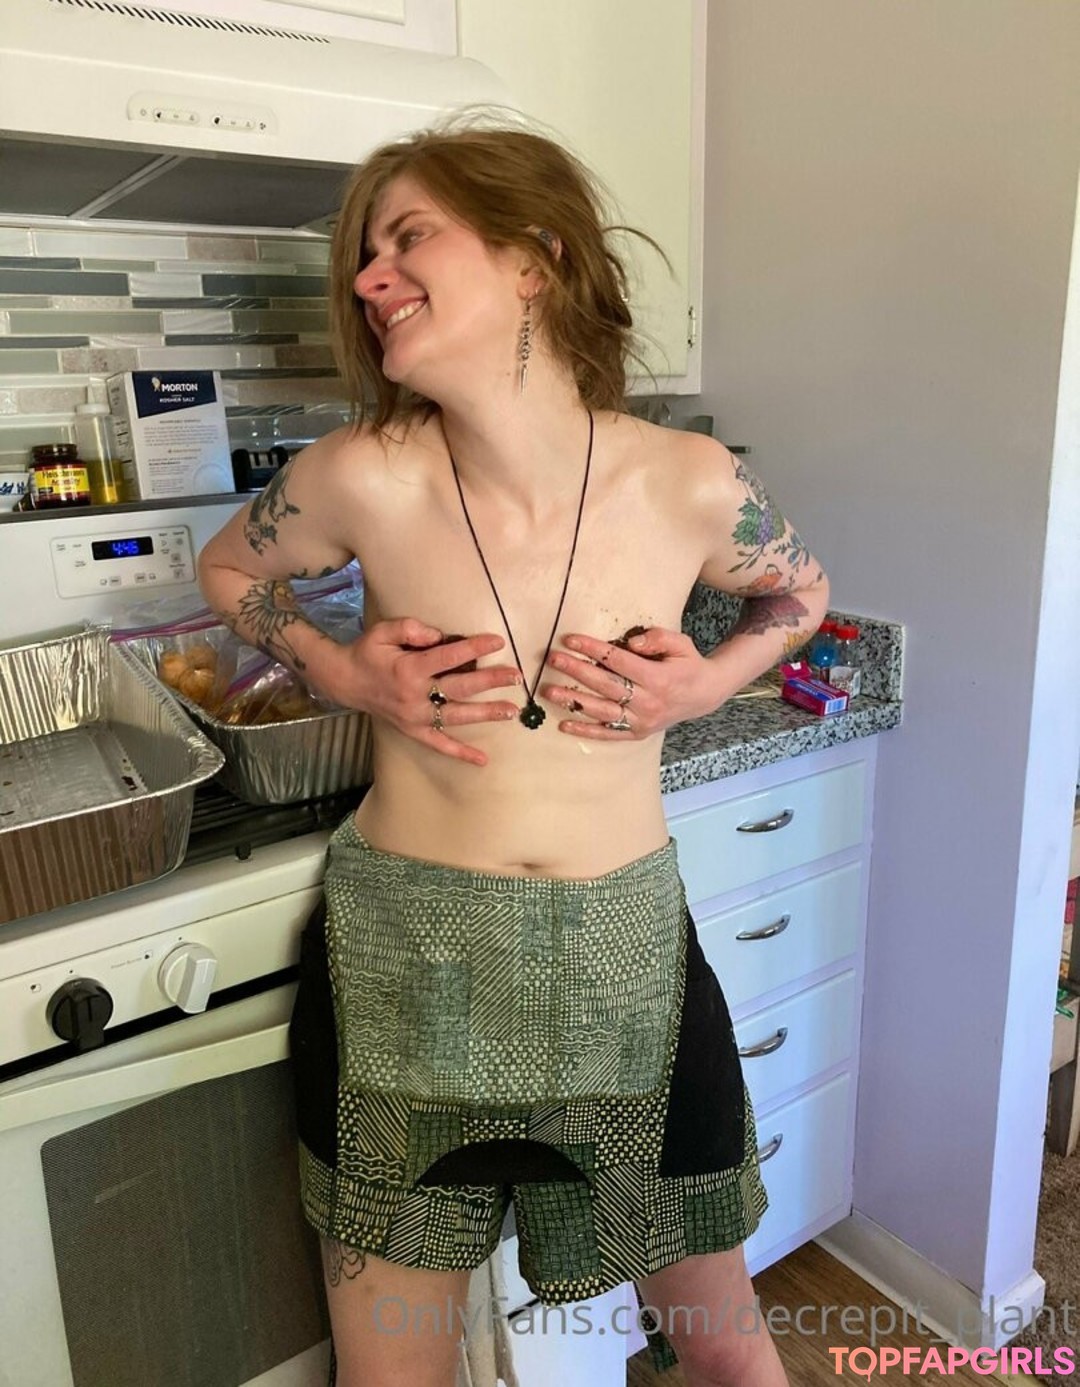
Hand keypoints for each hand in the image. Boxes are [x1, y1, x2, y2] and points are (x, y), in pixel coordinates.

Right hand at [334, 618, 522, 766]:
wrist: (346, 681)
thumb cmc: (369, 653)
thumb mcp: (383, 631)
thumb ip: (410, 628)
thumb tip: (439, 635)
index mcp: (409, 669)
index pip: (449, 657)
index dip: (475, 648)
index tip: (498, 641)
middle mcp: (415, 696)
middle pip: (460, 688)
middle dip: (490, 681)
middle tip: (515, 676)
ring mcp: (415, 717)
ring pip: (456, 716)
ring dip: (485, 714)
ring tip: (511, 711)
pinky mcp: (413, 730)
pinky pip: (439, 744)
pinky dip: (460, 753)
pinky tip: (482, 760)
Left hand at [540, 625, 721, 739]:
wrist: (704, 695)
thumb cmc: (688, 663)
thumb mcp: (680, 642)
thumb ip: (657, 638)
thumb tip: (631, 641)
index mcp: (658, 678)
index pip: (618, 661)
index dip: (593, 649)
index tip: (570, 639)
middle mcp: (648, 702)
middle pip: (605, 685)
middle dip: (577, 671)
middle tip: (553, 660)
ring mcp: (642, 721)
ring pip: (602, 711)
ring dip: (574, 701)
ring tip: (550, 691)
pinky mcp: (637, 733)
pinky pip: (608, 733)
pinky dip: (585, 730)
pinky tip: (564, 724)